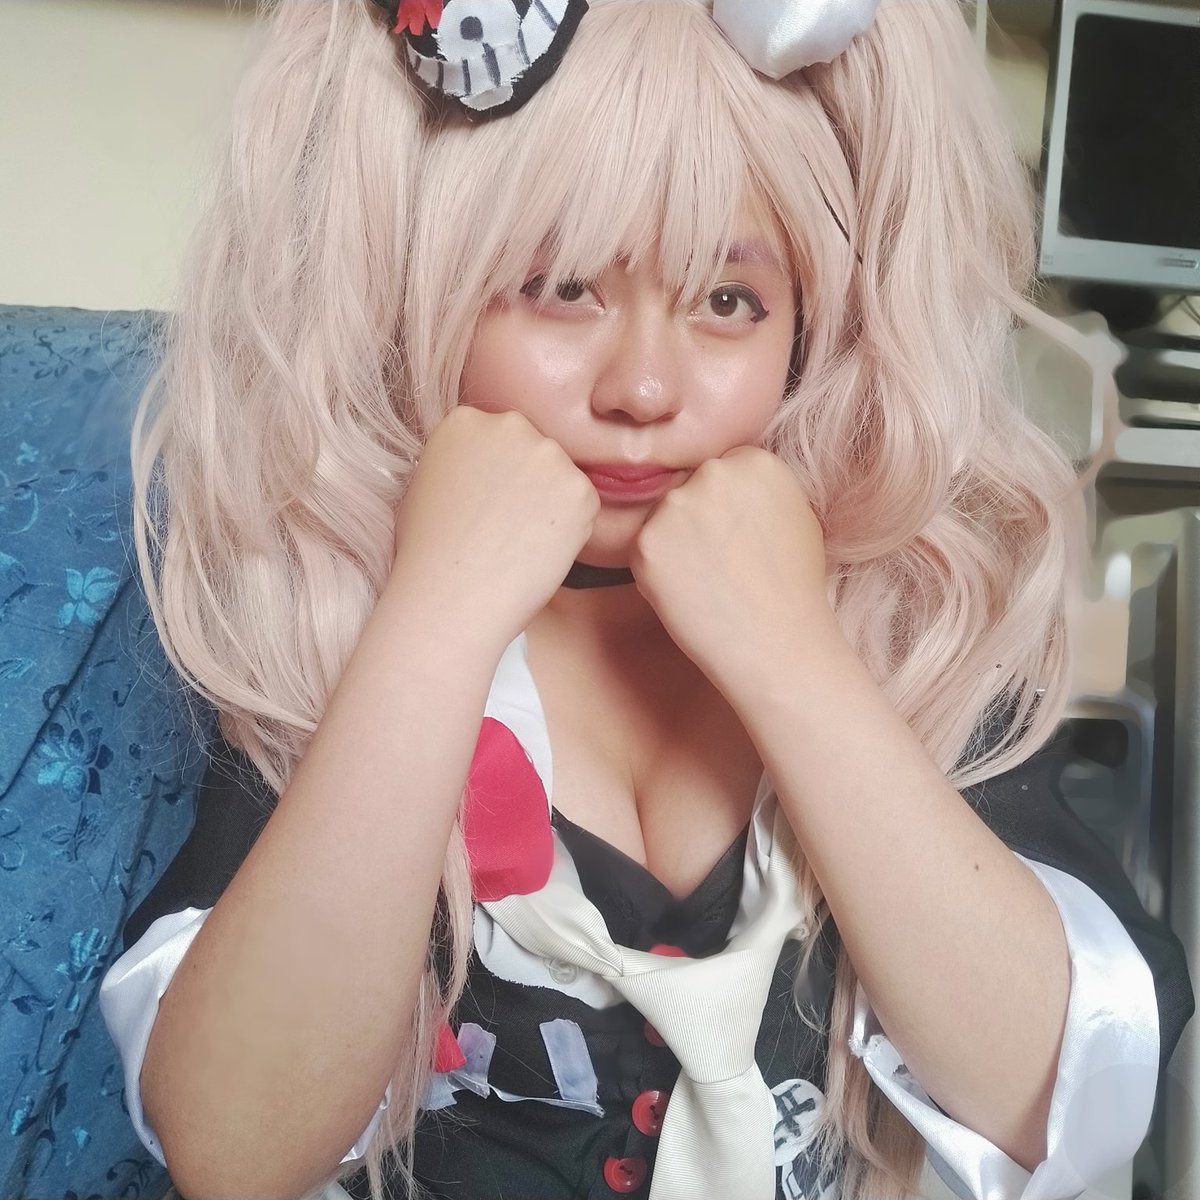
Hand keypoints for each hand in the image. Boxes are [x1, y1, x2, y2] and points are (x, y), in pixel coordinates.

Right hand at [389, 407, 599, 647]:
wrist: (451, 595)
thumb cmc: (427, 553)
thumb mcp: (425, 485)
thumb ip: (459, 463)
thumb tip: (483, 472)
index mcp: (465, 421)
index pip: (498, 439)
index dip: (497, 476)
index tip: (487, 503)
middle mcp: (510, 425)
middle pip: (533, 451)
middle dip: (528, 483)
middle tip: (508, 526)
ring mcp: (548, 454)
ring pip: (561, 477)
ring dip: (551, 505)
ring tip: (520, 542)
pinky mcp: (579, 488)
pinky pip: (583, 506)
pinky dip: (571, 529)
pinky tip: (539, 550)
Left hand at [629, 446, 836, 695]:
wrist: (775, 642)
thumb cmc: (793, 588)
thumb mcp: (798, 516)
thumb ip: (762, 489)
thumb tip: (735, 479)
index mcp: (755, 462)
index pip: (725, 470)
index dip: (728, 507)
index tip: (738, 537)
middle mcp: (713, 473)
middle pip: (691, 487)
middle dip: (699, 518)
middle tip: (721, 561)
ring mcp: (676, 506)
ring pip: (665, 516)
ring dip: (676, 542)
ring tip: (708, 579)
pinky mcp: (646, 542)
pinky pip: (644, 548)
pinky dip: (658, 571)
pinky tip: (689, 592)